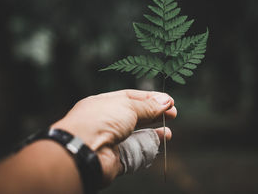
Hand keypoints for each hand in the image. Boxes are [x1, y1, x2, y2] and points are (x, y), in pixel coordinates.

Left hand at [51, 89, 176, 184]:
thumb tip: (165, 102)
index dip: (151, 99)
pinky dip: (149, 147)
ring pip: (137, 135)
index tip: (168, 100)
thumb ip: (148, 106)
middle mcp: (107, 121)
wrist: (84, 151)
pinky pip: (136, 151)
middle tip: (173, 113)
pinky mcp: (116, 158)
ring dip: (154, 132)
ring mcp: (111, 140)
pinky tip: (160, 142)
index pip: (131, 98)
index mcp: (105, 103)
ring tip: (168, 130)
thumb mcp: (128, 106)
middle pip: (136, 116)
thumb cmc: (100, 121)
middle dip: (155, 114)